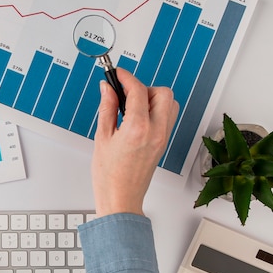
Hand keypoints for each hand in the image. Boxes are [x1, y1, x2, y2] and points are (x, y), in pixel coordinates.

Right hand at [91, 68, 178, 215]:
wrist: (121, 199)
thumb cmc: (109, 176)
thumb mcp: (102, 138)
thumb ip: (107, 108)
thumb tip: (107, 89)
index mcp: (138, 129)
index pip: (138, 91)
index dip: (126, 77)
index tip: (117, 74)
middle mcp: (156, 131)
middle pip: (162, 93)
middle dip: (144, 87)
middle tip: (125, 93)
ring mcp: (163, 138)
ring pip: (170, 103)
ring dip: (153, 98)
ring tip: (132, 106)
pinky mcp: (164, 143)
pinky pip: (167, 117)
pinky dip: (156, 110)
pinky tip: (138, 117)